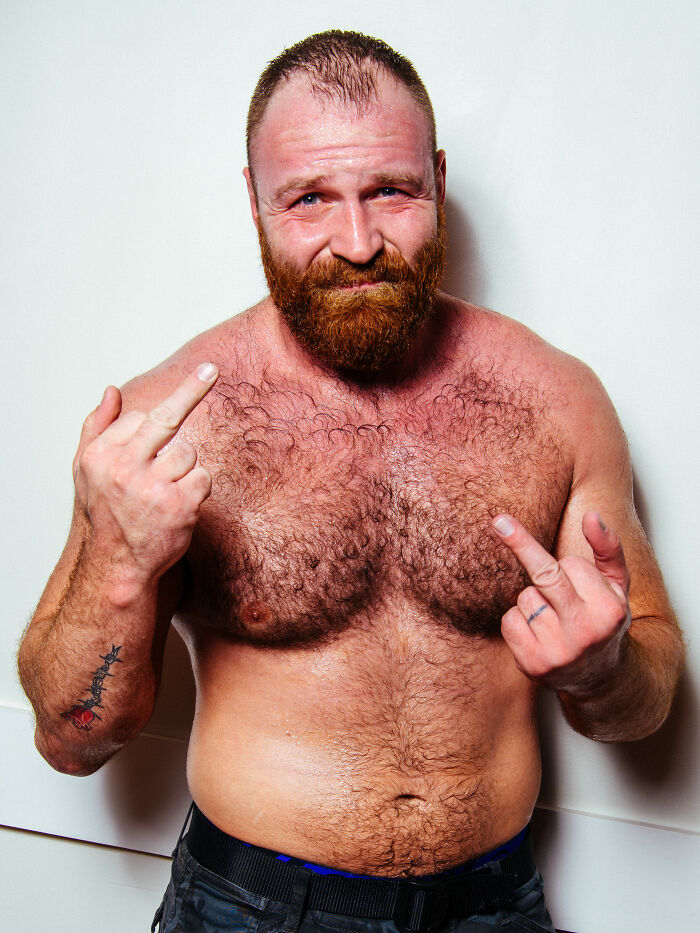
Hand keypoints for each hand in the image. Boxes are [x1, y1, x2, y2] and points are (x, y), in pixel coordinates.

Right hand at [73, 363, 218, 588]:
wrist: (118, 567)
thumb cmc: (105, 514)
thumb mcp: (86, 472)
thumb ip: (97, 429)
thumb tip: (111, 390)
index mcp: (99, 456)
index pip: (139, 418)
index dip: (163, 411)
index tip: (197, 374)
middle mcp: (122, 468)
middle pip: (165, 420)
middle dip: (192, 390)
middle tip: (212, 369)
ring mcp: (151, 487)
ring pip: (188, 455)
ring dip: (185, 471)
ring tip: (165, 495)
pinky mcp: (178, 505)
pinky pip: (202, 479)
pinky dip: (198, 491)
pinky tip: (180, 508)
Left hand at [492, 511, 631, 693]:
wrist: (600, 677)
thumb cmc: (604, 619)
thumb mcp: (617, 585)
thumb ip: (608, 547)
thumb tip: (592, 515)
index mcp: (609, 611)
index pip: (571, 565)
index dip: (571, 568)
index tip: (572, 571)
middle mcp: (585, 632)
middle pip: (544, 576)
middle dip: (520, 543)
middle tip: (499, 520)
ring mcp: (557, 652)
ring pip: (524, 598)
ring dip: (533, 600)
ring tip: (555, 619)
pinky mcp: (532, 665)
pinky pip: (509, 621)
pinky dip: (518, 621)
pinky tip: (539, 634)